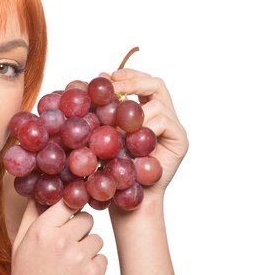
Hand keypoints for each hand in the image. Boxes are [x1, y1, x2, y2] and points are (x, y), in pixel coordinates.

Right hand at [7, 199, 106, 274]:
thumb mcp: (21, 244)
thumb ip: (31, 216)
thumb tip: (39, 192)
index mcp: (41, 230)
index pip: (67, 202)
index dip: (72, 205)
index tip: (74, 210)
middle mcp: (61, 240)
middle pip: (87, 219)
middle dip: (81, 230)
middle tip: (69, 245)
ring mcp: (79, 257)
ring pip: (97, 239)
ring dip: (89, 249)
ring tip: (72, 264)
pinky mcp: (94, 273)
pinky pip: (103, 258)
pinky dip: (94, 267)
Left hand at [107, 68, 188, 201]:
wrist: (125, 198)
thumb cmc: (111, 167)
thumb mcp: (104, 135)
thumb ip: (104, 111)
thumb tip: (94, 81)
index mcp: (147, 110)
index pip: (143, 82)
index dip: (128, 75)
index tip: (107, 76)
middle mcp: (164, 116)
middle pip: (157, 85)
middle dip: (133, 82)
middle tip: (113, 86)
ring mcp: (174, 128)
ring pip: (156, 106)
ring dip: (133, 114)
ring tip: (115, 127)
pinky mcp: (180, 141)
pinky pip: (164, 123)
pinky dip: (145, 128)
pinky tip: (130, 140)